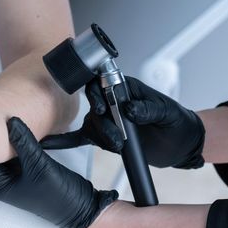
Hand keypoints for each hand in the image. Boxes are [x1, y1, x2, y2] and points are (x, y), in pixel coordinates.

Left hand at [0, 117, 117, 227]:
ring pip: (1, 148)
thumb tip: (10, 120)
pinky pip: (15, 149)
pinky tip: (14, 121)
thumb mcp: (39, 166)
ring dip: (1, 132)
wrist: (81, 207)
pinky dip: (14, 137)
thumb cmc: (58, 194)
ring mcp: (13, 174)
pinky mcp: (25, 167)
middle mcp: (1, 179)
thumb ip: (24, 142)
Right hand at [41, 77, 205, 168]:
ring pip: (90, 124)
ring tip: (117, 144)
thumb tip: (130, 109)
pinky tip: (49, 143)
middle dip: (101, 120)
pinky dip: (63, 141)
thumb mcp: (167, 113)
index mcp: (126, 88)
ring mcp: (105, 119)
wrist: (178, 144)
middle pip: (93, 106)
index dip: (97, 92)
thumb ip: (149, 109)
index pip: (103, 83)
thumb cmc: (175, 122)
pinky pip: (81, 137)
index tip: (102, 107)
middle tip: (114, 133)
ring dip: (101, 135)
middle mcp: (112, 101)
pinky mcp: (102, 136)